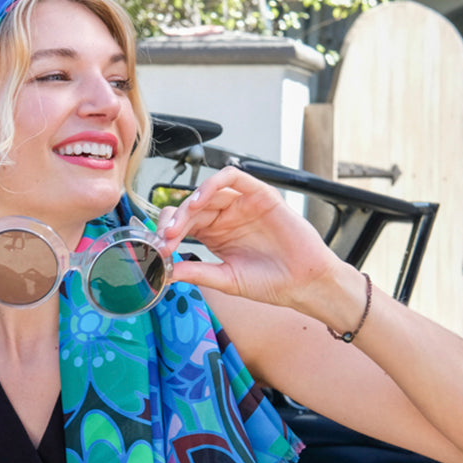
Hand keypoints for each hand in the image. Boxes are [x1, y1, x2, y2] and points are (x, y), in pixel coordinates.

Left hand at [156, 165, 339, 310]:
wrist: (303, 284)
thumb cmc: (270, 282)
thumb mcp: (226, 279)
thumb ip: (197, 272)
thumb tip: (166, 272)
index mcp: (214, 234)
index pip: (183, 224)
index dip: (167, 233)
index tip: (159, 250)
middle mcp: (225, 216)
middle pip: (190, 207)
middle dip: (173, 221)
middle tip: (165, 239)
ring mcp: (242, 204)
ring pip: (207, 191)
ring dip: (188, 203)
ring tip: (178, 225)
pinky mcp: (260, 195)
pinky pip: (233, 178)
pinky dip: (213, 184)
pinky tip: (200, 201)